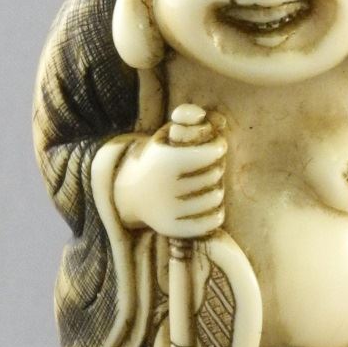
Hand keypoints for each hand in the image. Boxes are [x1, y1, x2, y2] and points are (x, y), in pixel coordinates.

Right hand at [113, 121, 226, 238]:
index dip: (219, 147)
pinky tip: (207, 205)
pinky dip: (215, 213)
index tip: (216, 146)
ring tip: (206, 185)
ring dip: (216, 189)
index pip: (213, 153)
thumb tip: (213, 118)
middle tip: (208, 166)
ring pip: (216, 198)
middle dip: (217, 167)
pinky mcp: (172, 229)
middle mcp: (165, 186)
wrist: (128, 193)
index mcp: (166, 160)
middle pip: (216, 174)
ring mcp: (168, 210)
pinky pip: (211, 222)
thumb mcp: (168, 133)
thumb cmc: (158, 158)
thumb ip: (189, 116)